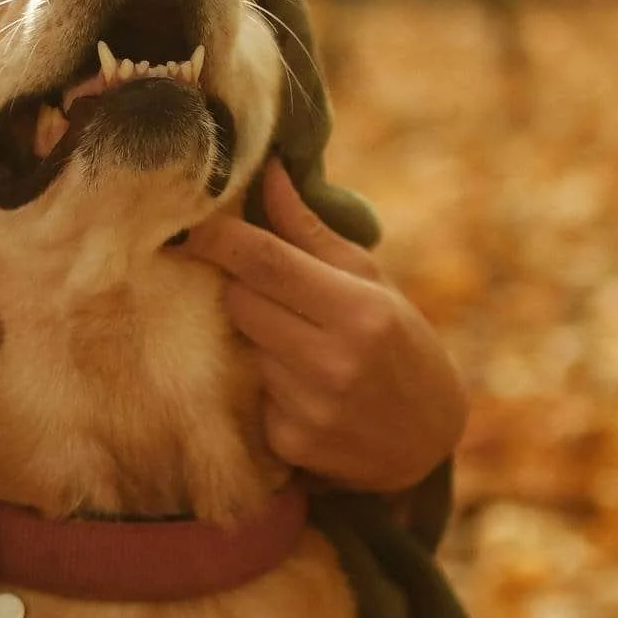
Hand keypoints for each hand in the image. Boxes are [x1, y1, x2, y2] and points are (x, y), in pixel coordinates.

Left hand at [185, 160, 466, 492]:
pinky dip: (264, 385)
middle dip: (242, 288)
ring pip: (240, 347)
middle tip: (275, 293)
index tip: (190, 224)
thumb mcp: (372, 282)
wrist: (427, 441)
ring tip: (302, 347)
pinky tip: (303, 390)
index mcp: (359, 312)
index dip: (219, 238)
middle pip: (240, 302)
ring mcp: (308, 409)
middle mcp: (332, 362)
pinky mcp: (289, 444)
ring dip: (257, 338)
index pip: (265, 262)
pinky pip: (249, 392)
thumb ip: (311, 232)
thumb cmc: (401, 344)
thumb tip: (267, 172)